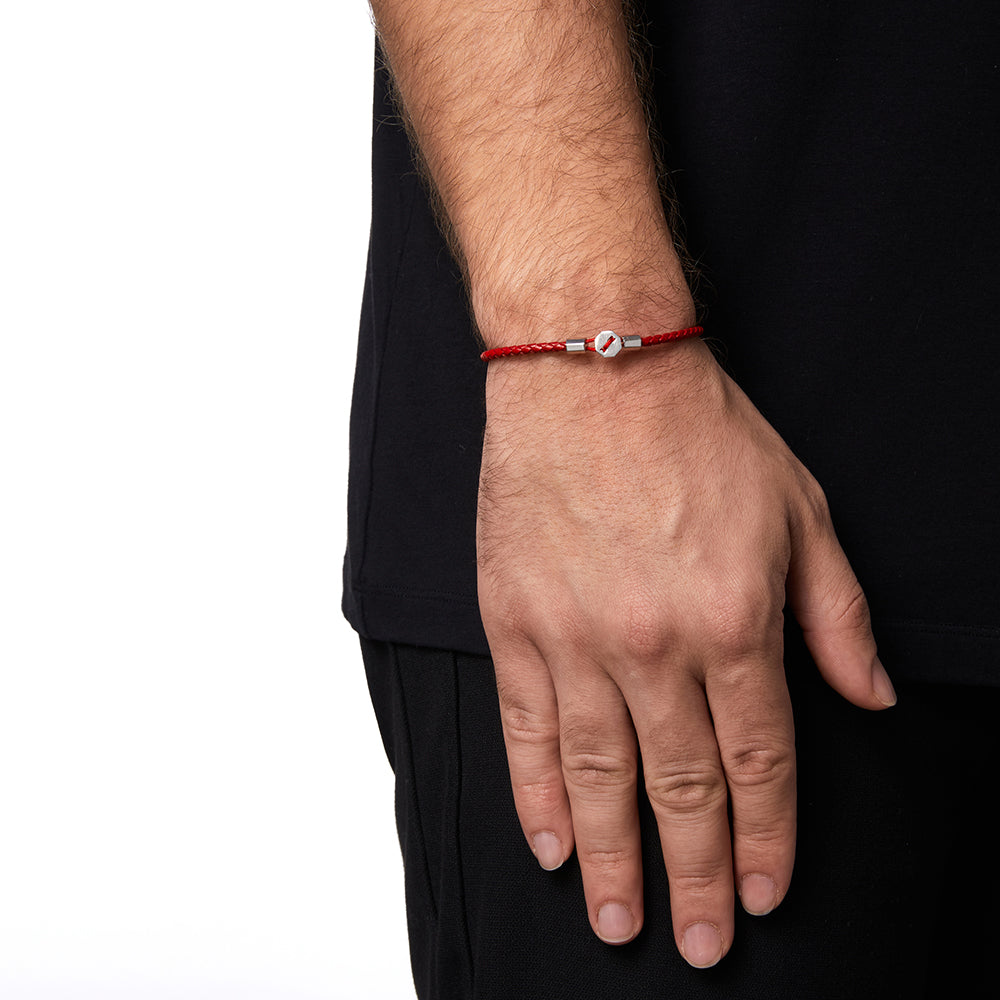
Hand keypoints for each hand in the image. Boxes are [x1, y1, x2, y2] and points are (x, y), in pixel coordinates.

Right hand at [477, 337, 894, 966]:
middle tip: (700, 943)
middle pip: (680, 788)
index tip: (765, 893)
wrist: (593, 372)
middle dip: (696, 876)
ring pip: (599, 776)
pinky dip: (538, 793)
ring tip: (619, 921)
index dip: (767, 839)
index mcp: (734, 621)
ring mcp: (576, 638)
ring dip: (612, 859)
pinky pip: (526, 727)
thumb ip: (838, 616)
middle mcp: (653, 646)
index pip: (758, 761)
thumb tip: (872, 698)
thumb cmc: (698, 433)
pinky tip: (551, 842)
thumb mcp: (801, 511)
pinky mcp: (515, 621)